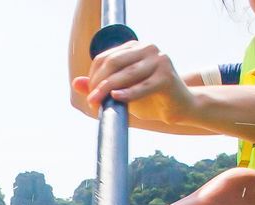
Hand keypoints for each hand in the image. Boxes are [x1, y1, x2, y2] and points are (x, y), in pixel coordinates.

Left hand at [73, 40, 196, 124]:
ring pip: (125, 74)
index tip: (89, 94)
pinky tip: (116, 98)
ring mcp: (159, 60)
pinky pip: (142, 86)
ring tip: (98, 103)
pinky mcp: (167, 76)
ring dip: (108, 89)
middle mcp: (148, 48)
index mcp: (136, 47)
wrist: (178, 107)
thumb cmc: (149, 98)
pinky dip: (128, 93)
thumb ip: (100, 85)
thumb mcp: (121, 91)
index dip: (93, 76)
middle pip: (113, 62)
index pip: (106, 57)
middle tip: (92, 101)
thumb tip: (76, 83)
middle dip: (98, 83)